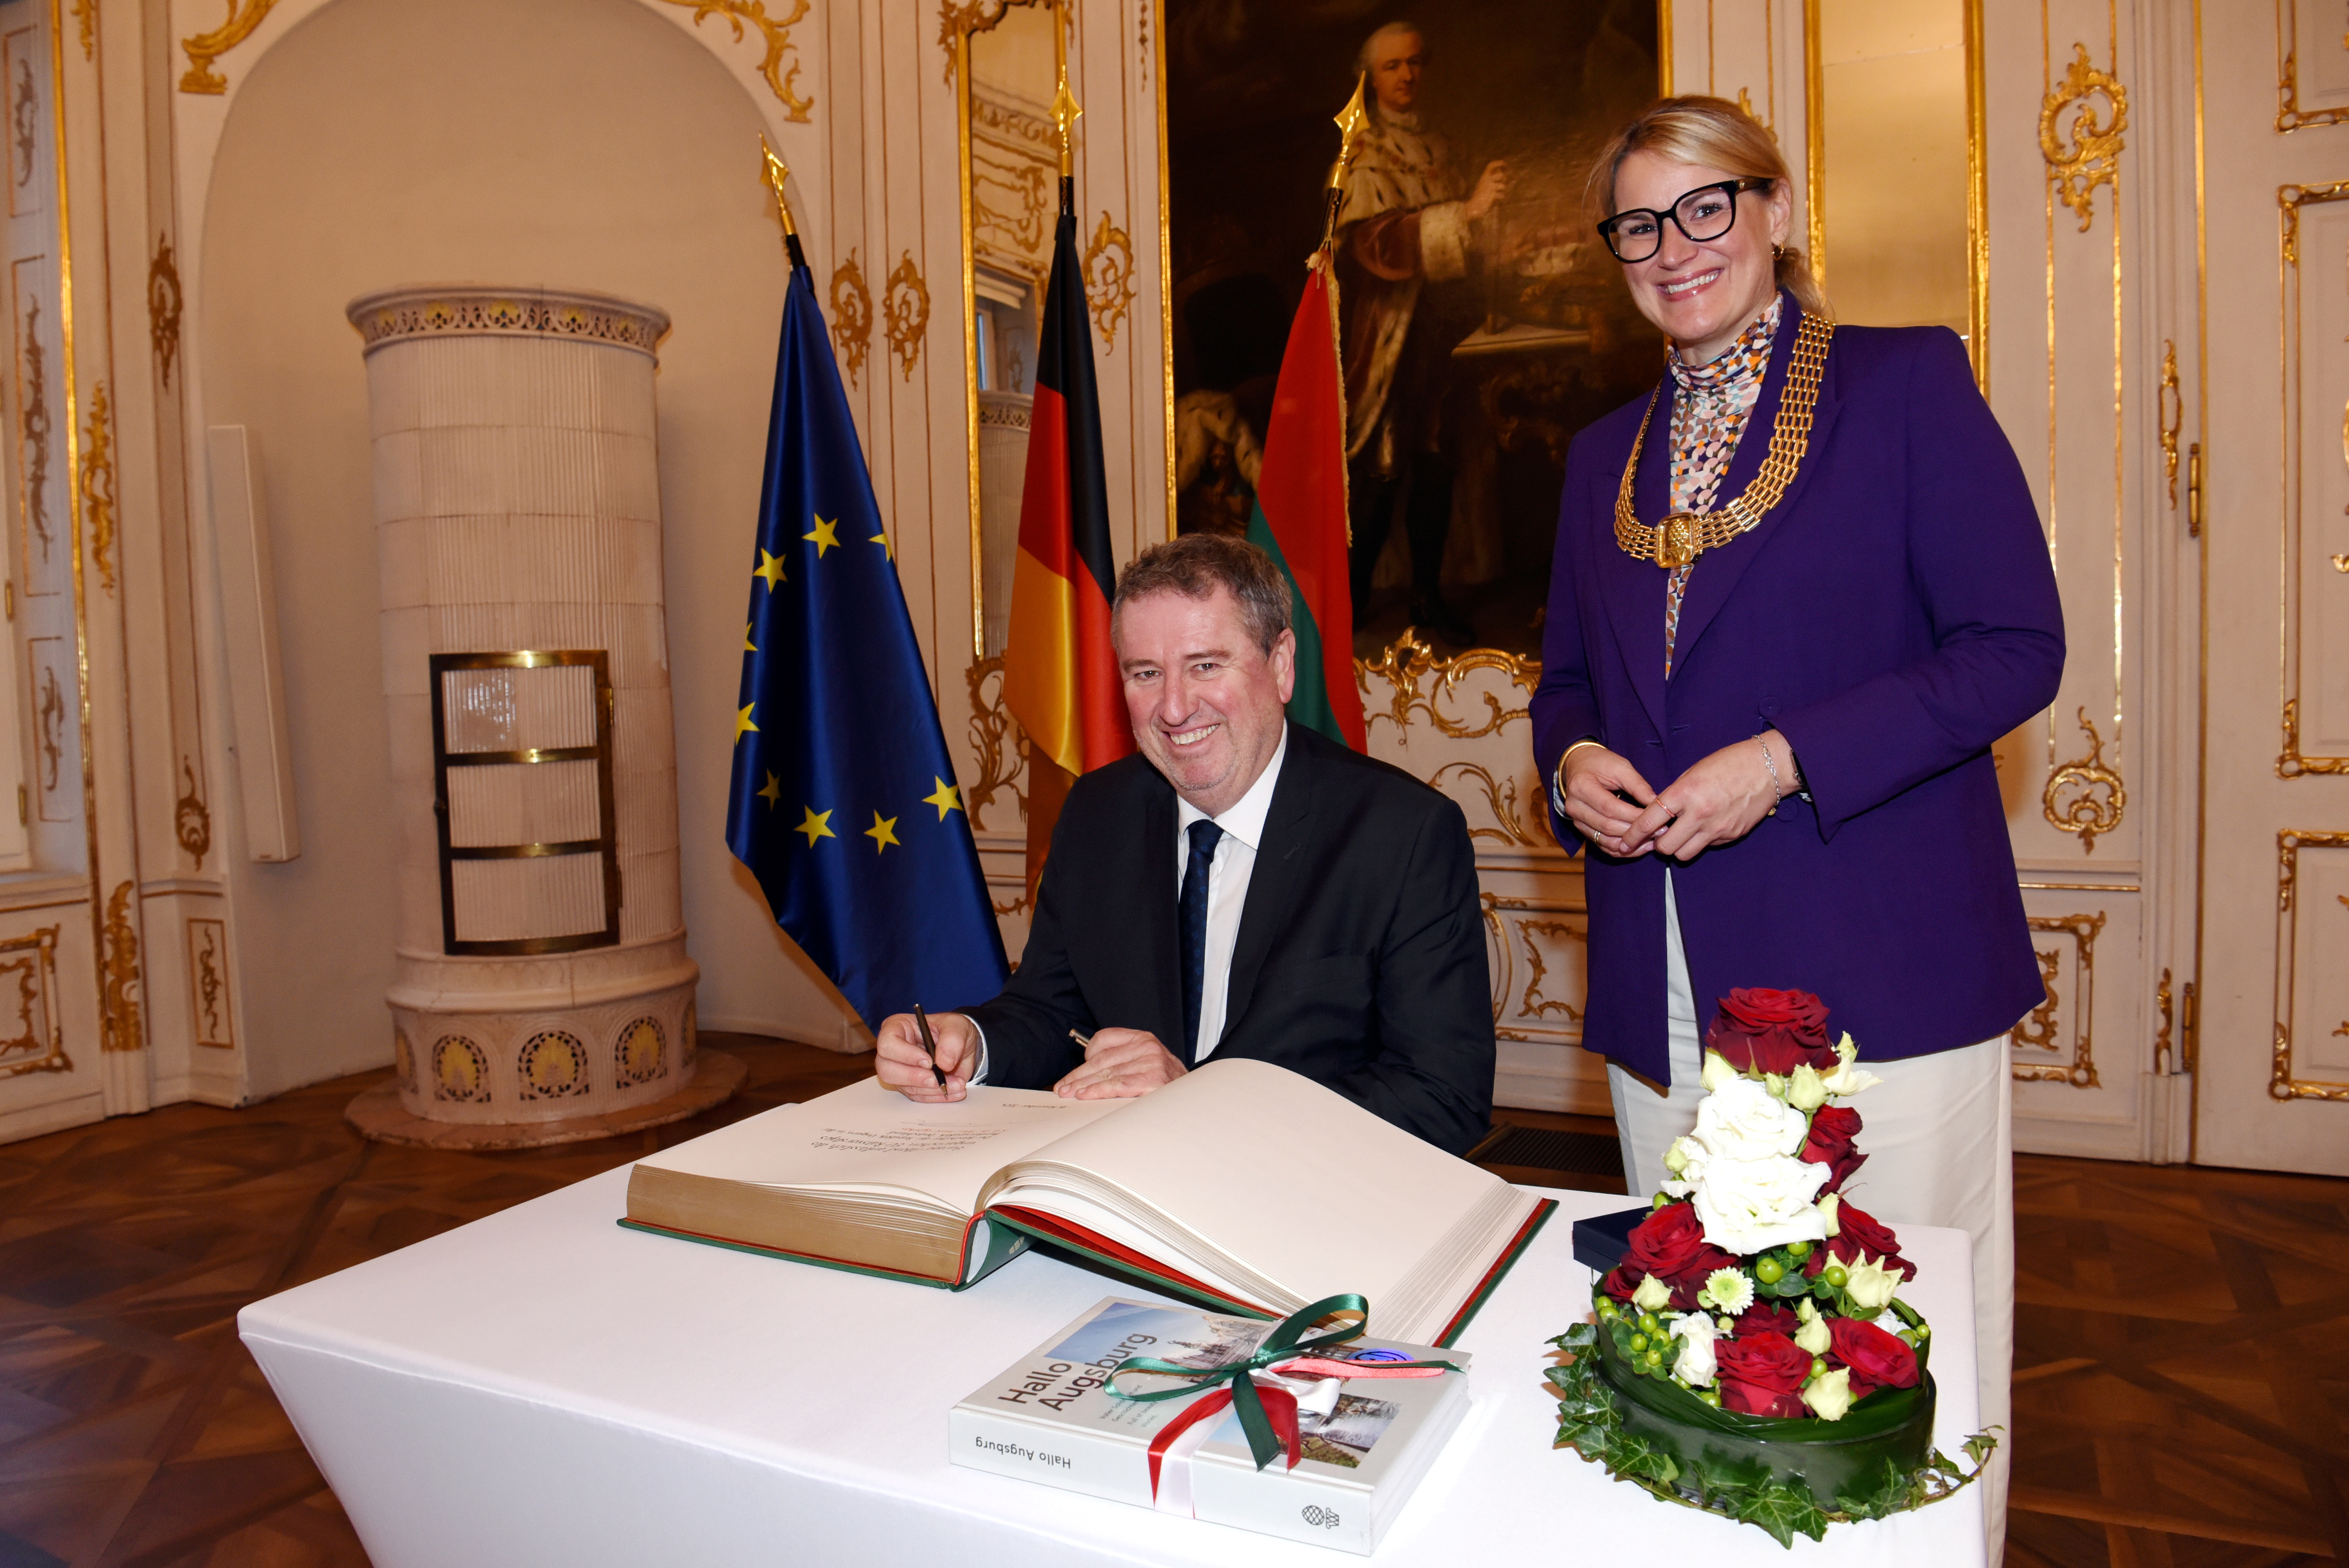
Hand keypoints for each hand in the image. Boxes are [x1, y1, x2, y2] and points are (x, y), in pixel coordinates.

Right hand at [875, 1011, 977, 1101]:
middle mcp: (894, 1050)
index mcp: (897, 1027)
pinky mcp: (910, 1084)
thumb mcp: (957, 1026)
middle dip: (913, 1077)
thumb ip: (952, 1040)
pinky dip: (936, 1095)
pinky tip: (954, 1091)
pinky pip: (917, 1095)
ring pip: (903, 1086)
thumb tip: (944, 1062)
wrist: (963, 1047)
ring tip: (956, 1084)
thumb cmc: (953, 1030)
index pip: (888, 1043)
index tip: (928, 1061)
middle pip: (887, 1069)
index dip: (906, 1055)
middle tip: (937, 1079)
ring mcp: (900, 1069)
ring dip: (930, 1089)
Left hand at [1052, 1028, 1187, 1099]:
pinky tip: (1085, 1095)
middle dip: (1078, 1075)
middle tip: (1062, 1087)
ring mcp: (1151, 1062)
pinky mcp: (1152, 1079)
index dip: (1085, 1057)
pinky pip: (1116, 1085)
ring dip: (1083, 1085)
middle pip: (1101, 1060)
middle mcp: (1147, 1046)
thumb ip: (1123, 1063)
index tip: (1073, 1073)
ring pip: (1106, 1073)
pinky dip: (1097, 1091)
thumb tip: (1087, 1075)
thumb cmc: (1168, 1086)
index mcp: (1143, 1038)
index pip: (1104, 1039)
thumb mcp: (1147, 1065)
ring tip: (1069, 1094)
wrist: (1194, 1101)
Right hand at [1462, 159, 1509, 220]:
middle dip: (1504, 179)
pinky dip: (1501, 196)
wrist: (1473, 206)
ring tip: (1500, 191)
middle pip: (1500, 174)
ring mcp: (1489, 188)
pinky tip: (1499, 198)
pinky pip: (1501, 195)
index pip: (1491, 166)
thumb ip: (1491, 179)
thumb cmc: (1479, 196)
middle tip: (1504, 182)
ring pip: (1502, 185)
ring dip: (1503, 188)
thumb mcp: (1483, 184)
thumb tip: (1502, 174)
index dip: (1499, 163)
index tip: (1505, 164)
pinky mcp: (1492, 195)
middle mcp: (1486, 180)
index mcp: (1484, 177)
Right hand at [1559, 743, 1664, 857]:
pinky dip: (1622, 850)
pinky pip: (1603, 846)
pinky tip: (1639, 847)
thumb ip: (1638, 785)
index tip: (1658, 818)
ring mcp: (1576, 821)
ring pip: (1605, 841)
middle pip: (1607, 826)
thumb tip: (1656, 803)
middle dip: (1636, 832)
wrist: (1579, 766)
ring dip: (1631, 845)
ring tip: (1653, 842)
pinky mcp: (1582, 829)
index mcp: (1581, 787)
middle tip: (1660, 831)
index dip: (1634, 816)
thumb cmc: (1601, 763)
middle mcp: (1575, 807)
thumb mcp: (1621, 767)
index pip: (1610, 808)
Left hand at [1622, 730, 1801, 860]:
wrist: (1767, 768)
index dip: (1633, 835)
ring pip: (1684, 854)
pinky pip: (1707, 847)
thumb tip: (1658, 813)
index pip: (1649, 821)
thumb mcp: (1693, 772)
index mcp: (1685, 793)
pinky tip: (1707, 826)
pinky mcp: (1731, 836)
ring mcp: (1717, 828)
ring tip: (1681, 834)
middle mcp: (1699, 814)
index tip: (1624, 842)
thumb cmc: (1728, 764)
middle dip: (1657, 844)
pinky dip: (1701, 841)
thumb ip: (1674, 795)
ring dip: (1678, 847)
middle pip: (1665, 847)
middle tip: (1658, 836)